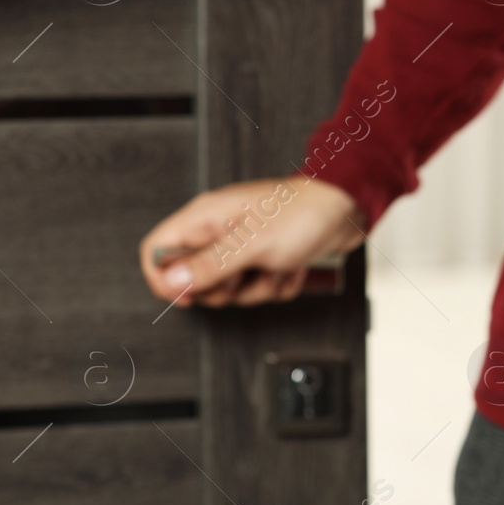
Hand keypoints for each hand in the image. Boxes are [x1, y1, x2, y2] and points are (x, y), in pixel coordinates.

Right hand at [139, 175, 365, 307]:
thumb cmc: (304, 214)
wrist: (347, 208)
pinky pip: (258, 287)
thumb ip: (209, 265)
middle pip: (194, 278)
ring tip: (278, 266)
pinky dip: (278, 283)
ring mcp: (242, 244)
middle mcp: (218, 230)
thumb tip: (172, 282)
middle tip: (246, 273)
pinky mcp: (264, 257)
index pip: (156, 250)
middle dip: (224, 289)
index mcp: (204, 218)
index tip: (188, 296)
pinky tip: (292, 266)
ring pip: (230, 288)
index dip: (165, 279)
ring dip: (258, 287)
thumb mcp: (253, 245)